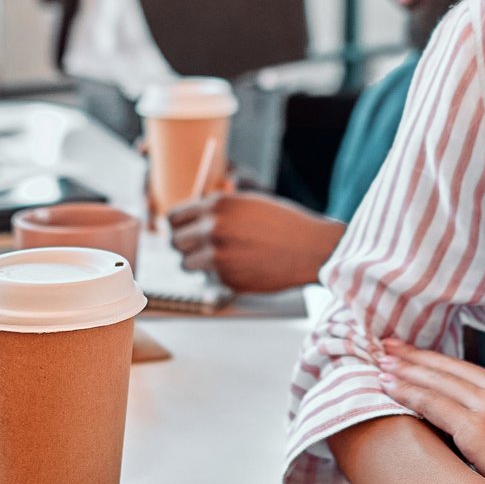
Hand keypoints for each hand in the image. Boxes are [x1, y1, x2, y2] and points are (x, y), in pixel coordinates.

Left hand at [168, 191, 343, 293]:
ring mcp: (219, 255)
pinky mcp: (228, 279)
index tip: (182, 232)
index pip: (174, 217)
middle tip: (199, 248)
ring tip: (220, 259)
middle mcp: (213, 228)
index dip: (177, 226)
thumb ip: (218, 210)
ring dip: (198, 264)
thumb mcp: (248, 204)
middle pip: (175, 242)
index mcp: (217, 205)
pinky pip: (211, 278)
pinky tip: (243, 267)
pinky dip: (221, 276)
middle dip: (184, 246)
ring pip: (186, 264)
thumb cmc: (283, 224)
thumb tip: (189, 221)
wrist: (310, 248)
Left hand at [377, 339, 484, 483]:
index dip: (436, 360)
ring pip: (435, 381)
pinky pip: (433, 403)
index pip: (466, 370)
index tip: (411, 352)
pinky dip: (407, 391)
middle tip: (386, 346)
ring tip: (380, 362)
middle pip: (447, 368)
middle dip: (413, 356)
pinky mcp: (478, 429)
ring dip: (404, 370)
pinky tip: (388, 386)